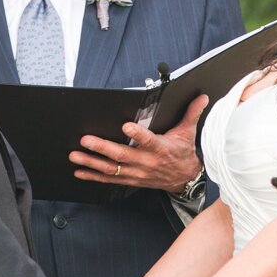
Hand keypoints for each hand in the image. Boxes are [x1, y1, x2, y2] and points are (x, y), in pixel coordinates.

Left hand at [70, 94, 207, 192]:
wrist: (184, 178)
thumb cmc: (182, 152)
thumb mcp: (187, 132)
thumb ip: (191, 113)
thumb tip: (202, 96)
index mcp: (160, 148)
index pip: (148, 140)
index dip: (137, 135)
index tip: (126, 126)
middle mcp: (146, 162)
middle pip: (122, 155)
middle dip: (102, 147)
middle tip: (86, 139)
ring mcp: (137, 173)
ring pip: (111, 168)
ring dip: (92, 162)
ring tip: (75, 155)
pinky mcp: (130, 180)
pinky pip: (109, 179)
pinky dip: (93, 176)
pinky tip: (79, 171)